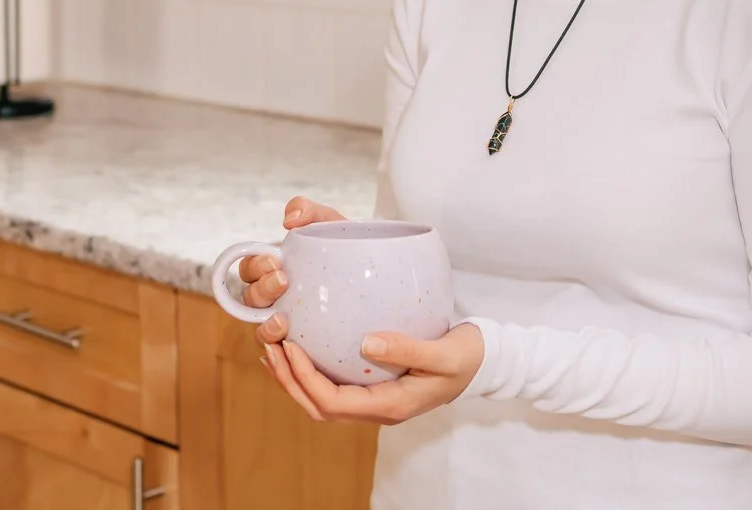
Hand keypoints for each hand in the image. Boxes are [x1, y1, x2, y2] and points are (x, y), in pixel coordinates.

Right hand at [237, 196, 345, 346]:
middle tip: (284, 280)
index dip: (254, 266)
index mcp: (274, 269)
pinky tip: (291, 344)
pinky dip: (281, 351)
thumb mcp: (332, 224)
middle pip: (250, 300)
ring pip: (261, 330)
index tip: (275, 259)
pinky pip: (284, 354)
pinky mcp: (305, 345)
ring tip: (284, 319)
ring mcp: (288, 323)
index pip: (249, 270)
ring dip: (266, 326)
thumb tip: (288, 220)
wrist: (381, 278)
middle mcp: (275, 298)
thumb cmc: (349, 249)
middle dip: (261, 290)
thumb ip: (310, 211)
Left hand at [260, 324, 484, 425]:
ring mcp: (373, 401)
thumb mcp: (444, 352)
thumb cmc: (466, 357)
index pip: (334, 402)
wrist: (482, 363)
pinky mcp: (373, 388)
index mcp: (391, 406)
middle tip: (269, 346)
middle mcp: (377, 410)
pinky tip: (296, 349)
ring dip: (293, 377)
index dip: (305, 380)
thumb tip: (368, 342)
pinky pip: (331, 387)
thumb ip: (408, 348)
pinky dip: (307, 372)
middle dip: (288, 380)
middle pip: (319, 407)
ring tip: (272, 348)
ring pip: (321, 400)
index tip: (289, 348)